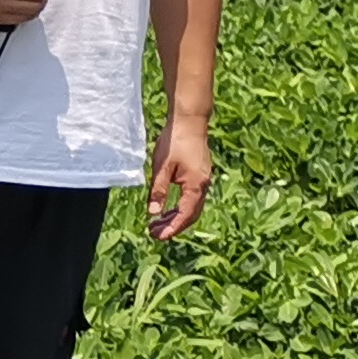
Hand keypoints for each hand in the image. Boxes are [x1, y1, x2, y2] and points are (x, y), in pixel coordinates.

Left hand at [147, 116, 214, 239]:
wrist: (190, 121)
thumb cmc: (175, 142)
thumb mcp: (162, 168)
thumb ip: (158, 191)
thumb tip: (154, 213)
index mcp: (195, 186)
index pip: (185, 215)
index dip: (172, 228)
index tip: (159, 237)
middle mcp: (203, 185)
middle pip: (190, 214)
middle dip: (174, 226)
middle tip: (154, 233)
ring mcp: (203, 179)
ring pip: (192, 206)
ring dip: (176, 217)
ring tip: (158, 223)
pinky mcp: (200, 174)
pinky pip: (192, 197)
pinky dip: (181, 206)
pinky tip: (168, 208)